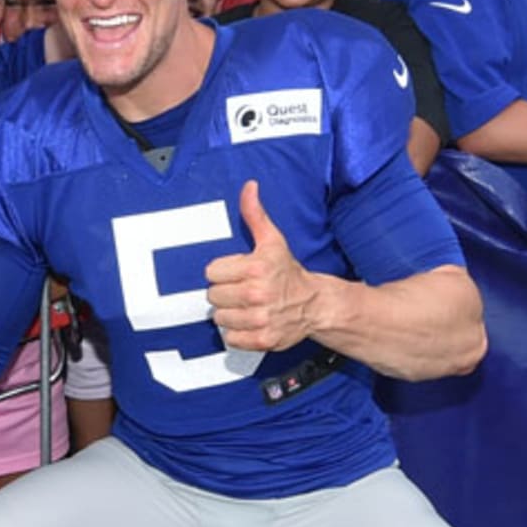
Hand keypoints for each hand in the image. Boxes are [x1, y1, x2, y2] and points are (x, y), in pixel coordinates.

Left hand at [204, 180, 313, 351]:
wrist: (314, 304)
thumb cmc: (288, 272)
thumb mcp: (272, 240)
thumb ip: (255, 214)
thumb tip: (249, 187)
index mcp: (256, 268)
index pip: (211, 273)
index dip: (223, 272)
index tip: (237, 273)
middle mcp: (257, 294)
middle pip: (213, 296)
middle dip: (225, 293)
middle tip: (242, 290)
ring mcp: (260, 319)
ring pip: (220, 318)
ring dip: (230, 314)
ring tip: (246, 307)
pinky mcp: (262, 339)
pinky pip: (231, 338)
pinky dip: (237, 333)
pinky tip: (250, 322)